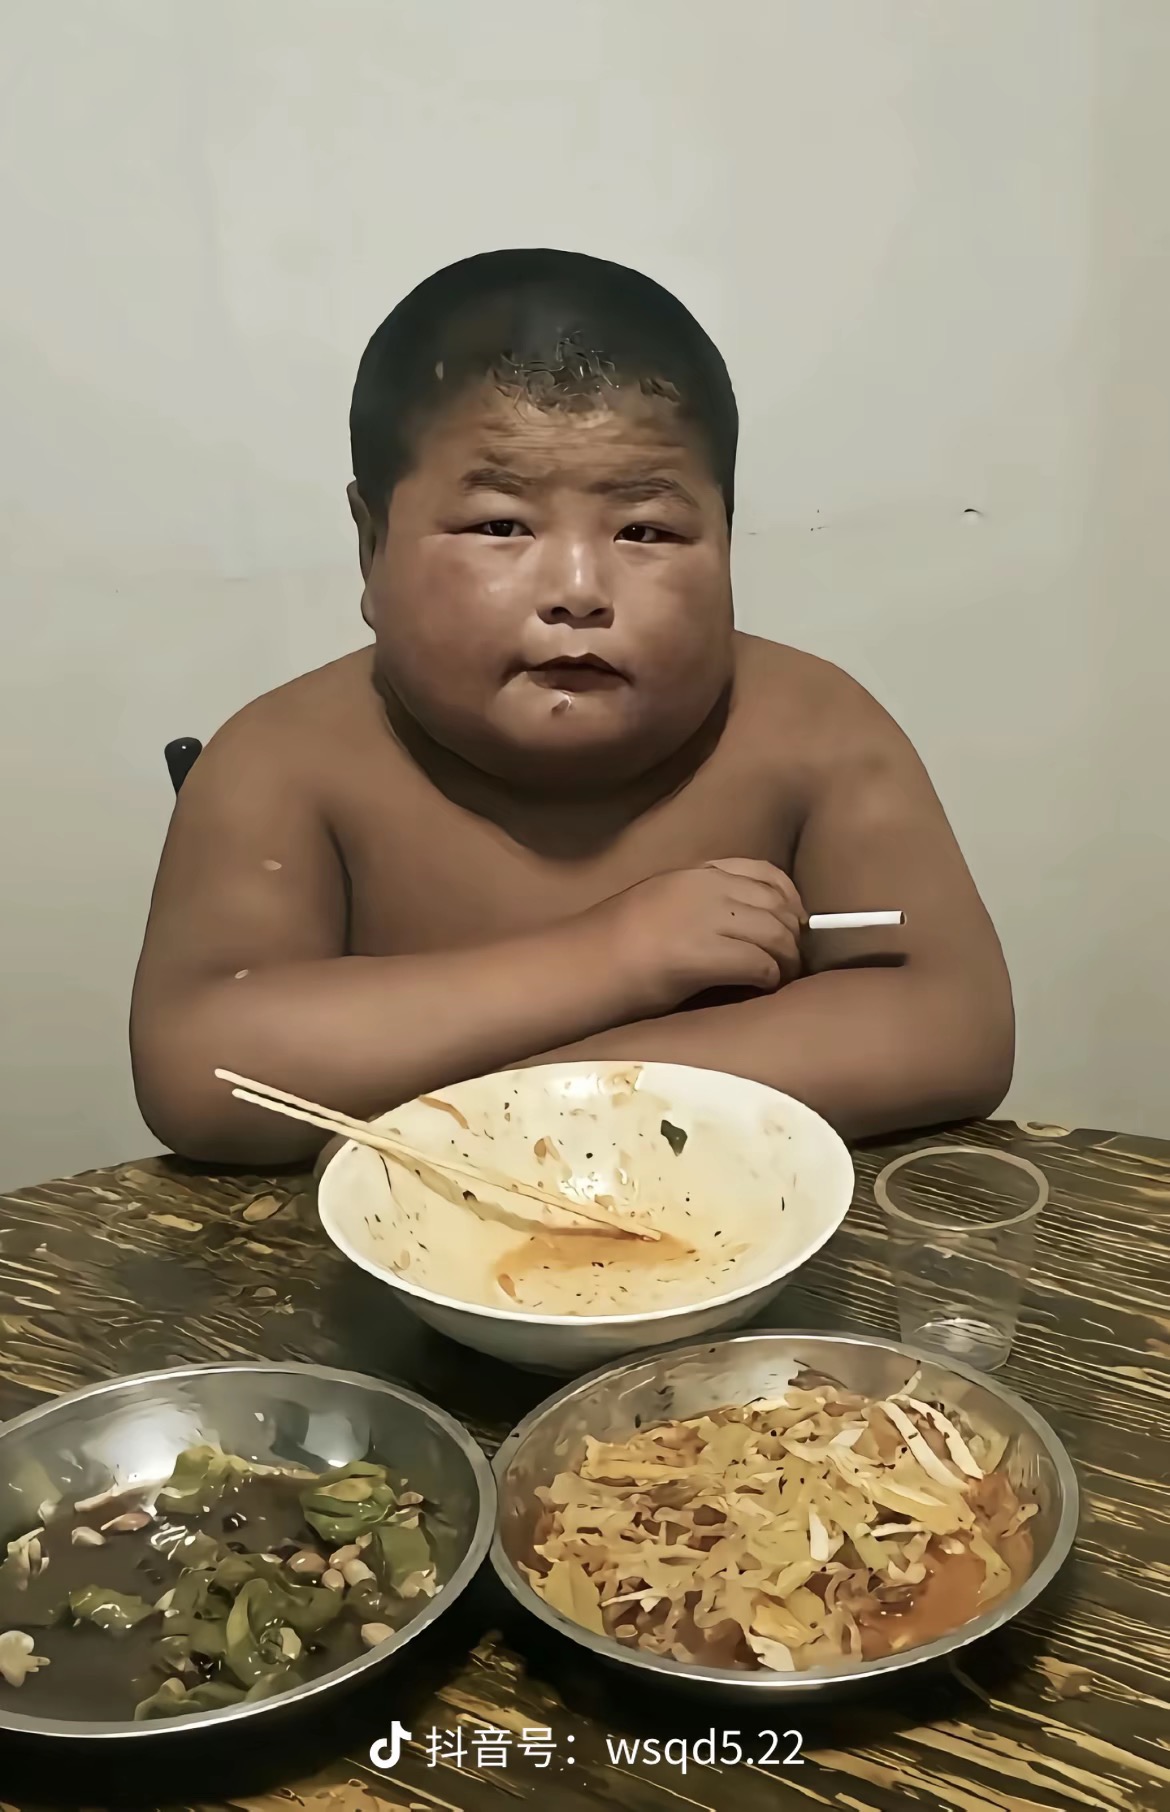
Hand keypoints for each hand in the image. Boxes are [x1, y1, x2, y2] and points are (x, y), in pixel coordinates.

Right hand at [585, 858, 805, 1018]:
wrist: (583, 965)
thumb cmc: (616, 941)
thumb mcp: (663, 900)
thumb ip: (705, 901)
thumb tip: (750, 923)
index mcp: (698, 872)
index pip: (767, 874)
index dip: (790, 901)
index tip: (793, 925)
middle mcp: (707, 888)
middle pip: (779, 906)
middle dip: (793, 936)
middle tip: (790, 962)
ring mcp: (706, 918)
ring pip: (777, 935)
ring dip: (786, 961)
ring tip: (780, 978)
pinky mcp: (704, 955)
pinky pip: (761, 964)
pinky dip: (769, 979)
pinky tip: (761, 989)